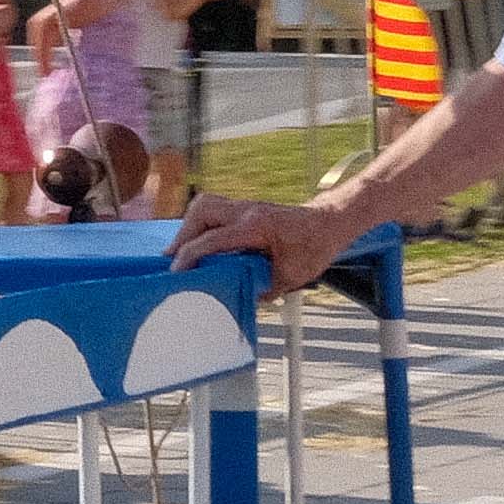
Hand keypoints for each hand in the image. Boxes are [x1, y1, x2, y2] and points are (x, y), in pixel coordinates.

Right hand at [170, 192, 352, 292]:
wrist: (329, 223)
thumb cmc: (315, 246)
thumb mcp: (291, 277)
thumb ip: (262, 288)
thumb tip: (237, 297)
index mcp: (256, 226)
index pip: (213, 239)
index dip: (190, 256)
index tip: (176, 273)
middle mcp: (246, 211)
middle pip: (201, 211)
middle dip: (183, 235)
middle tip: (174, 260)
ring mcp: (244, 207)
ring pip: (204, 206)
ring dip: (189, 228)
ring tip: (182, 252)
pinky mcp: (244, 210)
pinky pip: (213, 211)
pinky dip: (200, 226)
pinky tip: (199, 244)